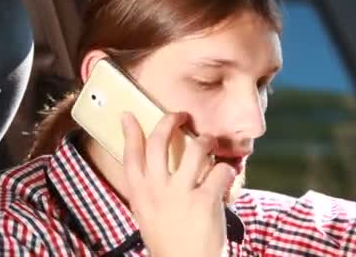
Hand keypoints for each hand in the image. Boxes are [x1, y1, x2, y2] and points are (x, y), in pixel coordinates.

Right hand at [121, 111, 234, 256]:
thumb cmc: (168, 240)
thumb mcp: (147, 214)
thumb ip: (149, 189)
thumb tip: (155, 162)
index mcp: (140, 194)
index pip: (130, 156)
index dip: (129, 132)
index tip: (129, 115)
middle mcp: (156, 190)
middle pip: (159, 142)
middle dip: (170, 121)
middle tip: (181, 116)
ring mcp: (181, 194)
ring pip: (195, 148)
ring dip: (206, 141)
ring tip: (209, 144)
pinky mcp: (205, 200)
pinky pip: (220, 170)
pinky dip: (226, 169)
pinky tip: (225, 177)